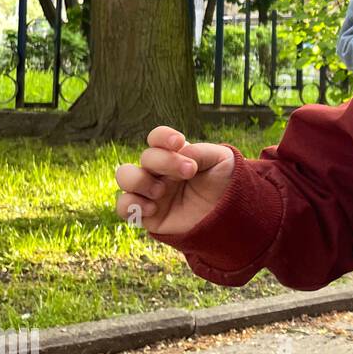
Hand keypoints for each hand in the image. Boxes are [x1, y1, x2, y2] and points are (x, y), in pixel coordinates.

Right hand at [115, 126, 234, 234]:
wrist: (230, 216)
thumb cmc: (225, 184)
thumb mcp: (222, 161)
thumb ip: (201, 151)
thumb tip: (179, 151)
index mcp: (175, 155)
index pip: (157, 138)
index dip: (163, 137)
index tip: (179, 142)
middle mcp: (159, 171)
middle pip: (146, 156)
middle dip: (165, 161)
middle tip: (188, 172)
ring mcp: (150, 192)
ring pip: (124, 176)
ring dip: (140, 180)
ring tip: (161, 191)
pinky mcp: (146, 214)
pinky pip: (123, 207)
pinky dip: (132, 204)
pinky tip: (153, 208)